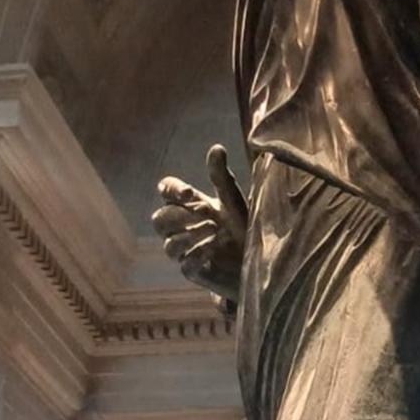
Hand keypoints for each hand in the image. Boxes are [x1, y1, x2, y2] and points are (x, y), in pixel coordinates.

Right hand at [152, 144, 247, 299]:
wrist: (260, 260)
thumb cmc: (244, 226)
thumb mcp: (234, 200)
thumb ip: (221, 177)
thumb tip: (216, 147)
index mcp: (190, 205)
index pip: (165, 191)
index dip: (171, 190)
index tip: (189, 193)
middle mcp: (183, 228)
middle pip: (159, 220)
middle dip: (180, 216)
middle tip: (207, 214)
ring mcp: (186, 251)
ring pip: (168, 244)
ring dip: (189, 236)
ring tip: (215, 231)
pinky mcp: (194, 271)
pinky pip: (184, 265)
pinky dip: (197, 255)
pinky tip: (214, 249)